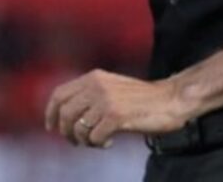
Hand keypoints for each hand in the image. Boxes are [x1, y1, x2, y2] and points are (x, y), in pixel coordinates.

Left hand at [45, 69, 190, 147]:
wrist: (171, 100)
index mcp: (92, 77)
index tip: (51, 127)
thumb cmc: (143, 99)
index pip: (59, 94)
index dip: (51, 112)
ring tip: (97, 142)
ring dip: (84, 141)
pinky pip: (94, 137)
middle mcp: (95, 86)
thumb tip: (67, 116)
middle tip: (76, 142)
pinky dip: (99, 144)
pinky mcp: (116, 116)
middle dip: (67, 132)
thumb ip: (91, 95)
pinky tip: (109, 142)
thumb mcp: (112, 88)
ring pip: (78, 128)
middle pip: (65, 114)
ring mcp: (105, 100)